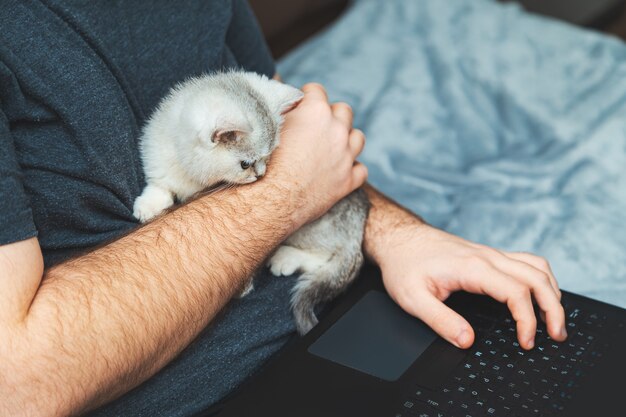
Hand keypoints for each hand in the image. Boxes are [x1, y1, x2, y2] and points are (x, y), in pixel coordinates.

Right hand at [264, 83, 366, 227]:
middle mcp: (336, 130)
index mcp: (316, 111)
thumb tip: (284, 102)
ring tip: (332, 148)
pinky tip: (340, 171)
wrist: (270, 200)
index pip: (317, 91)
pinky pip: (361, 170)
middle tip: (316, 128)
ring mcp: (345, 156)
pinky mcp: (348, 181)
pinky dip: (352, 169)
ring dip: (347, 139)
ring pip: (358, 138)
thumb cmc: (262, 162)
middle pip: (344, 111)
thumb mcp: (267, 125)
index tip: (300, 106)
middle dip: (331, 116)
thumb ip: (280, 109)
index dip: (307, 97)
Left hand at [376, 222, 566, 349]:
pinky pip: (526, 262)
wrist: (398, 238)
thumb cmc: (403, 265)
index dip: (527, 320)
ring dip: (552, 291)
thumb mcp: (412, 298)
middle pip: (537, 277)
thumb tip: (467, 341)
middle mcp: (486, 256)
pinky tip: (539, 296)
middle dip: (554, 308)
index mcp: (472, 267)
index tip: (526, 342)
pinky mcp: (488, 254)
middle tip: (556, 336)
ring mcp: (489, 253)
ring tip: (555, 320)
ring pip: (536, 267)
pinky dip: (541, 279)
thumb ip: (440, 321)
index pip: (516, 292)